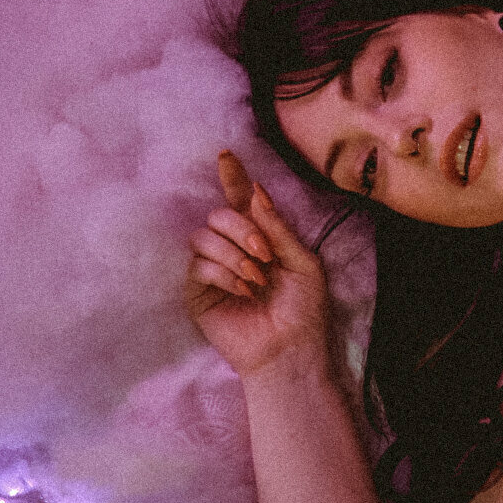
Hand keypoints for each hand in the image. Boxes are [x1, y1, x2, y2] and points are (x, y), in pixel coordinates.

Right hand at [185, 152, 332, 377]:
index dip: (232, 177)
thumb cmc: (304, 309)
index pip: (241, 201)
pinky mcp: (198, 292)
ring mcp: (213, 269)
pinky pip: (198, 266)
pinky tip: (244, 291)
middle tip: (265, 255)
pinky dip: (224, 274)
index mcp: (261, 237)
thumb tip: (256, 191)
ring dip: (234, 254)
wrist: (292, 348)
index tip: (227, 154)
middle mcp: (233, 249)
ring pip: (203, 237)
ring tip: (258, 279)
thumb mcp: (302, 262)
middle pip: (219, 215)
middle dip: (243, 230)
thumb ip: (277, 228)